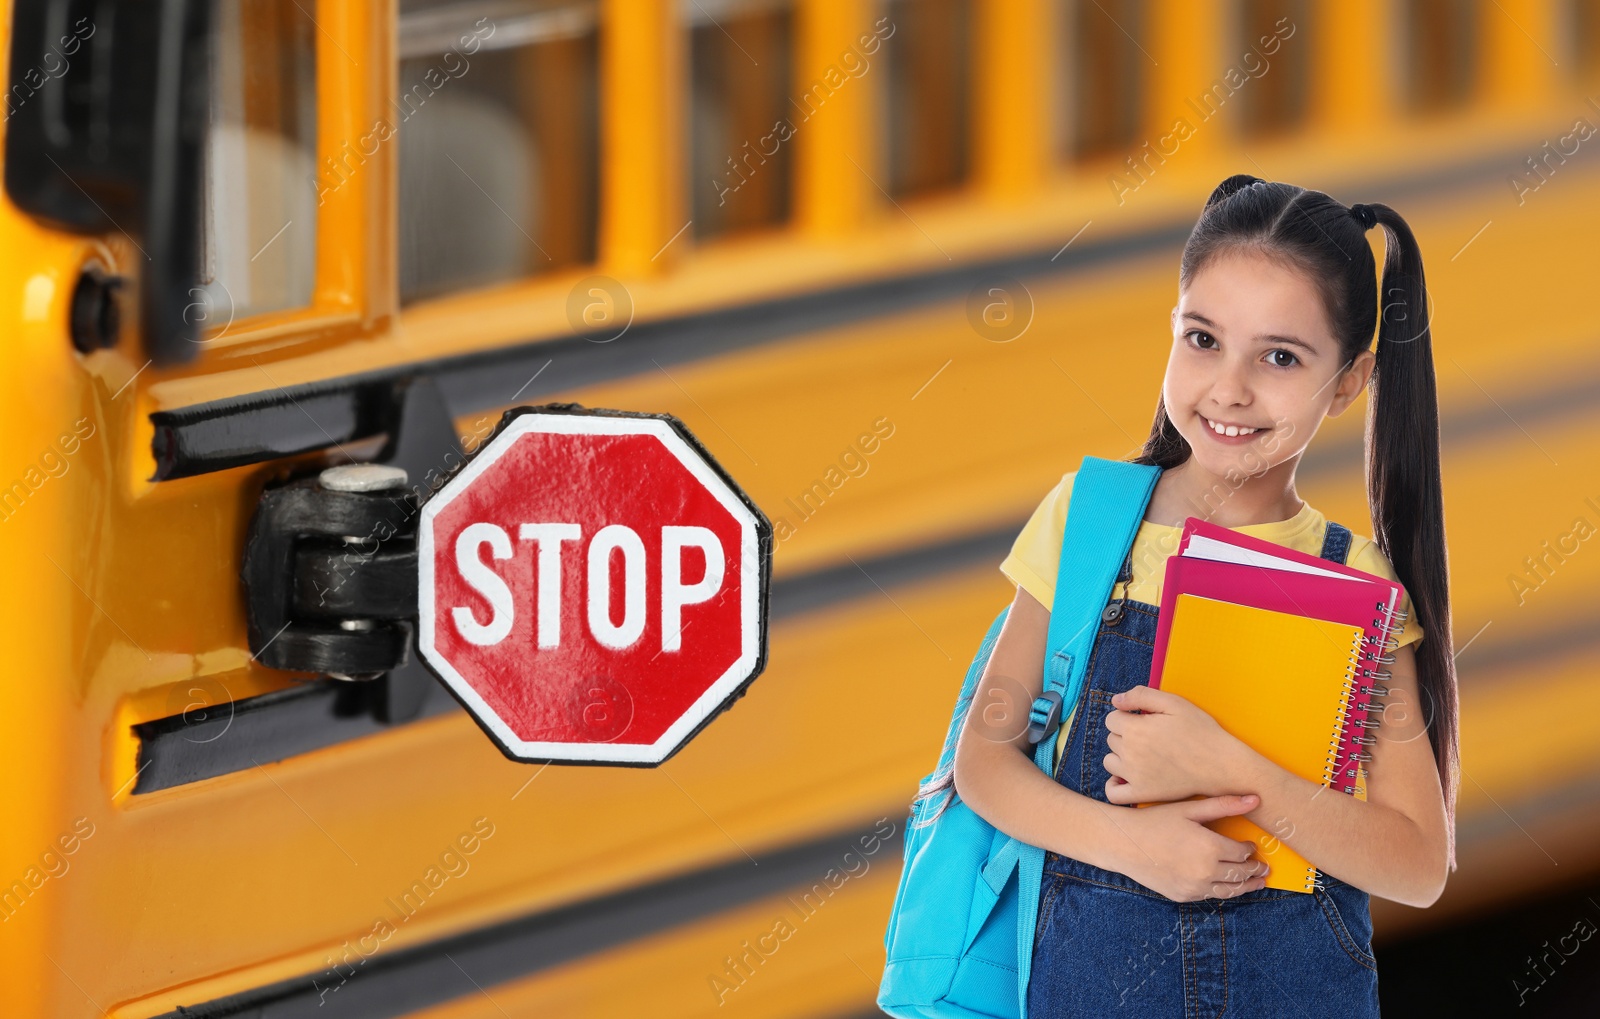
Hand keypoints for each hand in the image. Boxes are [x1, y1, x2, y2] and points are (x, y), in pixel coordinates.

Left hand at [1102, 684, 1251, 803]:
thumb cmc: (1201, 731)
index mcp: (1135, 729)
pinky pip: (1114, 792)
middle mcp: (1130, 753)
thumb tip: (1115, 700)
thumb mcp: (1174, 703)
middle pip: (1111, 738)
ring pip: (1110, 762)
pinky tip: (1126, 777)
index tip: (1144, 720)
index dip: (1127, 716)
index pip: (1111, 718)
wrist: (1221, 765)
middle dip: (1125, 734)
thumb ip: (1141, 696)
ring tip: (1143, 754)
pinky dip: (1115, 785)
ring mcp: (1134, 776)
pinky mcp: (1142, 793)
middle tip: (1150, 736)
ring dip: (1120, 756)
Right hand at [1103, 794, 1270, 901]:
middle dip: (1254, 870)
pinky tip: (1227, 886)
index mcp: (1210, 848)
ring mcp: (1194, 887)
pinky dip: (1223, 891)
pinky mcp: (1183, 895)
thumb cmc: (1155, 821)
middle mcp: (1205, 872)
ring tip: (1257, 883)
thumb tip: (1255, 799)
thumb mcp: (1189, 809)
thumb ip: (1224, 805)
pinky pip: (1210, 896)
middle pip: (1240, 874)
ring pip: (1230, 891)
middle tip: (1263, 867)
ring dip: (1246, 887)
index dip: (1250, 850)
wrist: (1124, 843)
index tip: (1251, 846)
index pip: (1242, 853)